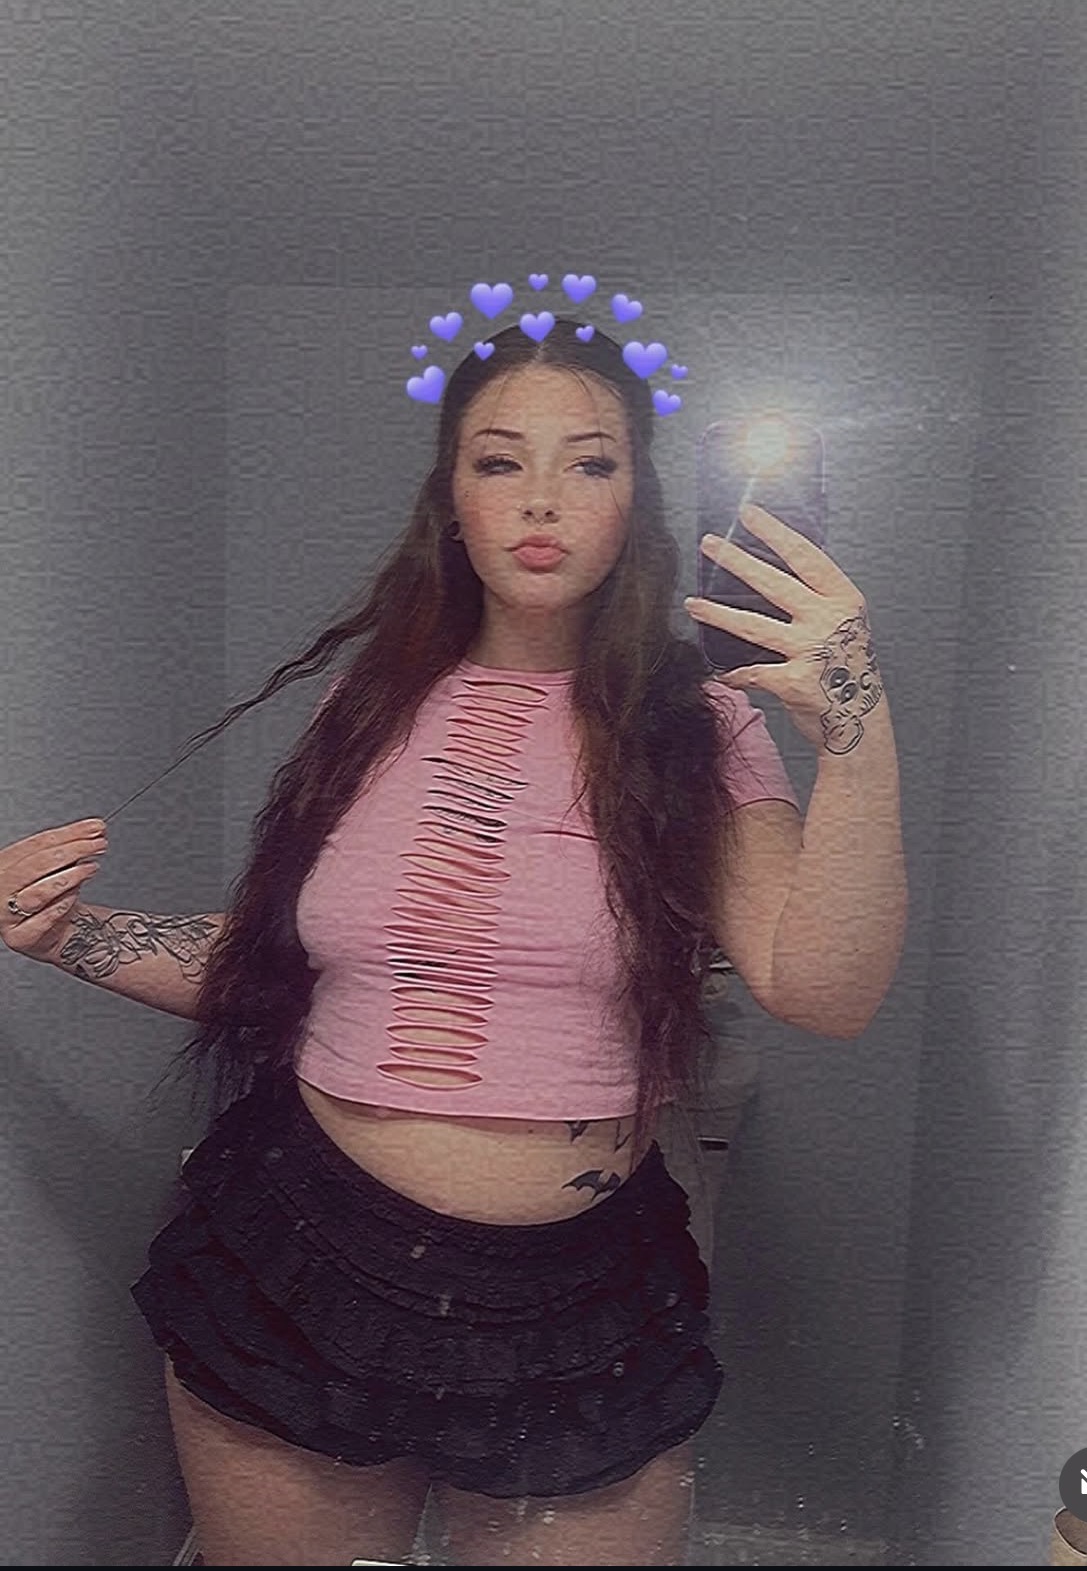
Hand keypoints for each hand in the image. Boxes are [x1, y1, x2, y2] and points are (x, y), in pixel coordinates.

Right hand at [0, 818, 107, 963]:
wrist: (53, 931)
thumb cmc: (52, 895)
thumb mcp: (58, 867)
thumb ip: (71, 847)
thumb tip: (96, 829)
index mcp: (5, 864)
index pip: (35, 845)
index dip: (68, 834)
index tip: (95, 828)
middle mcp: (1, 887)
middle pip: (35, 865)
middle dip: (72, 851)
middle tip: (98, 845)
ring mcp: (6, 914)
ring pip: (37, 893)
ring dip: (70, 878)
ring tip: (91, 868)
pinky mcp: (19, 936)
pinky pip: (43, 919)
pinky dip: (62, 904)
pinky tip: (76, 895)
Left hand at [686, 503, 883, 753]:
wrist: (859, 722)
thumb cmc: (848, 670)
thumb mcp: (846, 625)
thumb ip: (817, 600)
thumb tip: (772, 570)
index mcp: (843, 600)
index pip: (805, 557)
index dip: (775, 533)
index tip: (749, 514)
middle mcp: (829, 621)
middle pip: (773, 583)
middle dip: (736, 561)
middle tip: (709, 544)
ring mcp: (812, 651)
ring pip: (753, 626)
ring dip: (718, 614)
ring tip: (693, 603)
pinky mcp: (795, 683)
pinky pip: (752, 672)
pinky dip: (735, 674)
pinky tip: (720, 672)